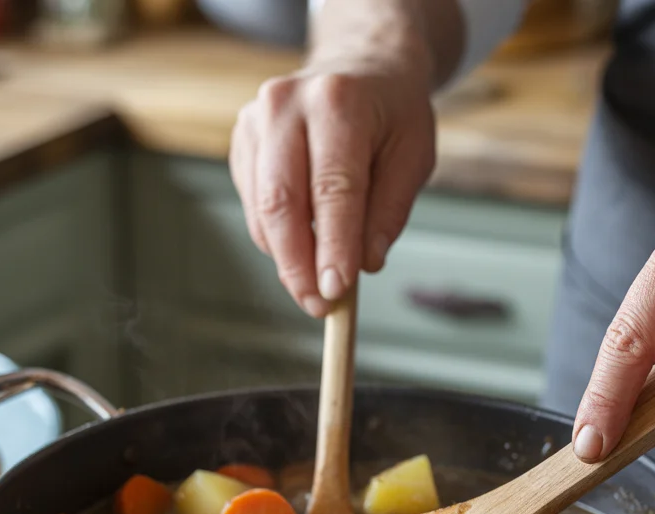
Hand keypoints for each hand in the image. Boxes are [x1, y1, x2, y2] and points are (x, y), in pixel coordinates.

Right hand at [229, 57, 435, 316]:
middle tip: (318, 306)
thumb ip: (389, 210)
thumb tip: (365, 265)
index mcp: (338, 101)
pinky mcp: (241, 140)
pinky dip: (276, 238)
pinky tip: (303, 248)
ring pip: (262, 209)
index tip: (336, 292)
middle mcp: (285, 104)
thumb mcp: (413, 155)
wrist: (360, 65)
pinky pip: (253, 205)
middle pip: (282, 202)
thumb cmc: (392, 116)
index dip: (332, 245)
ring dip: (287, 259)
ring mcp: (254, 120)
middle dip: (299, 264)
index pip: (332, 188)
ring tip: (315, 288)